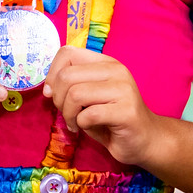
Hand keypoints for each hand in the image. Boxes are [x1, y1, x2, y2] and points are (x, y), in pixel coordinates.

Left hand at [43, 46, 166, 166]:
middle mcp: (116, 70)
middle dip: (58, 99)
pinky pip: (88, 115)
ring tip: (75, 123)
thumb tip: (47, 88)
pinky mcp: (126, 111)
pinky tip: (86, 128)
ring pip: (75, 94)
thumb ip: (70, 85)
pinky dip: (80, 124)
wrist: (144, 140)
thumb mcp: (88, 96)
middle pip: (67, 76)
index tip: (52, 93)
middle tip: (66, 113)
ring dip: (68, 114)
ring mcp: (124, 89)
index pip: (67, 53)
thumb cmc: (110, 119)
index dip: (52, 74)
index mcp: (105, 62)